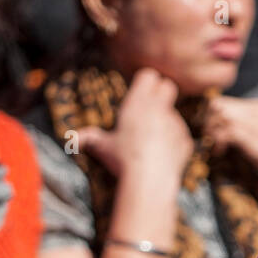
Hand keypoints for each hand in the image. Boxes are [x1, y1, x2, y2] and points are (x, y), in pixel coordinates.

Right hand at [75, 68, 191, 190]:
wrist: (150, 181)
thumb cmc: (122, 160)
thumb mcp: (102, 148)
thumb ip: (89, 138)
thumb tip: (72, 139)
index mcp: (138, 102)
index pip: (149, 75)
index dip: (147, 82)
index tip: (141, 93)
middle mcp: (160, 108)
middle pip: (168, 86)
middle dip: (162, 93)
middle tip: (152, 108)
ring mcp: (176, 124)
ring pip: (175, 113)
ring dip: (166, 122)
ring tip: (152, 142)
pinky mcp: (185, 141)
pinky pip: (181, 136)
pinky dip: (174, 142)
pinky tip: (162, 156)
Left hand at [204, 95, 257, 190]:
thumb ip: (249, 133)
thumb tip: (230, 138)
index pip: (223, 102)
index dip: (211, 117)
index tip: (210, 134)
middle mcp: (255, 110)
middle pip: (217, 105)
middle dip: (207, 122)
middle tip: (209, 141)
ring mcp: (254, 122)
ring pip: (218, 114)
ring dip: (210, 132)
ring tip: (215, 148)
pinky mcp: (252, 138)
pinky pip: (224, 131)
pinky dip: (217, 142)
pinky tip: (221, 153)